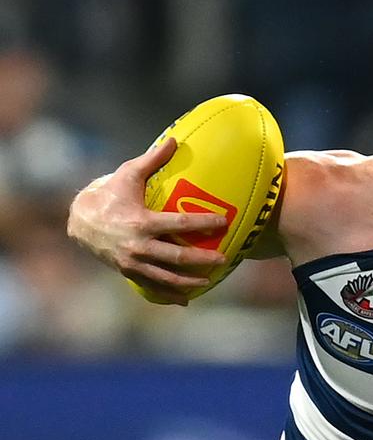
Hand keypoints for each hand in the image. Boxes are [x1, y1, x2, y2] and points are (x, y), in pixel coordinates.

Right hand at [66, 138, 226, 304]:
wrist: (80, 220)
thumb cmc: (110, 194)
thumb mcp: (129, 174)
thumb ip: (153, 159)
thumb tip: (176, 139)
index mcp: (141, 221)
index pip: (180, 224)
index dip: (204, 222)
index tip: (224, 221)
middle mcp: (138, 245)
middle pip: (176, 257)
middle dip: (202, 259)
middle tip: (223, 258)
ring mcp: (132, 262)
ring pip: (166, 277)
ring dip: (189, 281)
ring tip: (209, 280)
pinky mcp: (128, 272)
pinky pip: (152, 287)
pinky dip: (169, 294)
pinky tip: (186, 299)